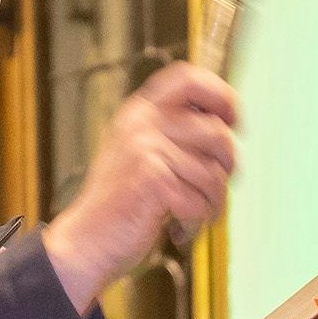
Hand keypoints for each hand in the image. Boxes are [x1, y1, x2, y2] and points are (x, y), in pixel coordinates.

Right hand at [43, 63, 239, 311]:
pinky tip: (178, 228)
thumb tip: (226, 125)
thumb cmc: (120, 203)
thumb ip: (173, 133)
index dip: (220, 95)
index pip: (188, 78)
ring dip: (212, 203)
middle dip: (227, 167)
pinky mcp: (152, 181)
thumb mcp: (140, 153)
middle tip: (213, 189)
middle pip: (216, 133)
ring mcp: (145, 150)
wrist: (86, 241)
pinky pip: (201, 201)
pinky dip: (197, 222)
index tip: (232, 120)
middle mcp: (141, 123)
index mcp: (139, 111)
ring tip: (193, 214)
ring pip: (214, 174)